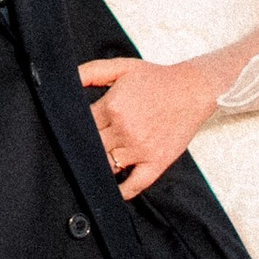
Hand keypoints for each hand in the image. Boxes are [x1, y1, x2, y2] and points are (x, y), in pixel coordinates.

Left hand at [77, 56, 215, 194]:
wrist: (192, 89)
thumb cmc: (157, 79)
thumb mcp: (122, 68)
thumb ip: (90, 72)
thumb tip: (66, 80)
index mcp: (113, 107)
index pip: (82, 126)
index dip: (77, 128)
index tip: (78, 128)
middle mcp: (124, 130)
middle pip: (92, 148)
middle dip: (87, 147)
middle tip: (85, 146)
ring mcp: (141, 149)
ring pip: (107, 166)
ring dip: (101, 165)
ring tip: (97, 162)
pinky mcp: (156, 162)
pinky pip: (134, 185)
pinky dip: (122, 190)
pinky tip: (115, 189)